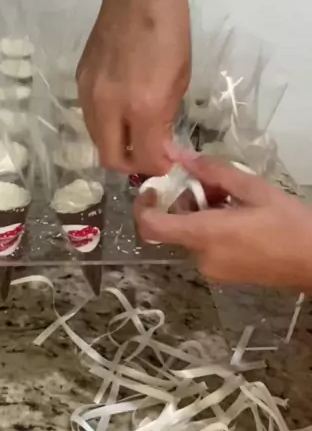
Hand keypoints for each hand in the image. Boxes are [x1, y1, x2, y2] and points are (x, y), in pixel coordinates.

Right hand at [76, 0, 189, 175]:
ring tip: (136, 133)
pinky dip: (106, 123)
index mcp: (142, 106)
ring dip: (116, 144)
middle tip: (148, 155)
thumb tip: (159, 147)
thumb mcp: (179, 80)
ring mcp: (89, 93)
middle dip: (131, 164)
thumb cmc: (170, 32)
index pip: (144, 158)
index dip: (157, 167)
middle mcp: (109, 106)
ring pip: (97, 138)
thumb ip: (165, 119)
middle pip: (109, 158)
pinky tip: (122, 110)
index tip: (167, 162)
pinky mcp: (80, 80)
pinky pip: (90, 116)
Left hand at [135, 151, 311, 288]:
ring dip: (202, 213)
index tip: (152, 187)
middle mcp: (202, 257)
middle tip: (214, 184)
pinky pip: (205, 246)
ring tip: (234, 198)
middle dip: (186, 201)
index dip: (142, 205)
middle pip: (174, 225)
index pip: (151, 226)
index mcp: (205, 235)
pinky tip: (239, 216)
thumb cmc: (289, 224)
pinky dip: (212, 228)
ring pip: (191, 234)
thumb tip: (178, 154)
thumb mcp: (253, 189)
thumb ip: (213, 172)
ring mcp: (212, 270)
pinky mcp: (223, 276)